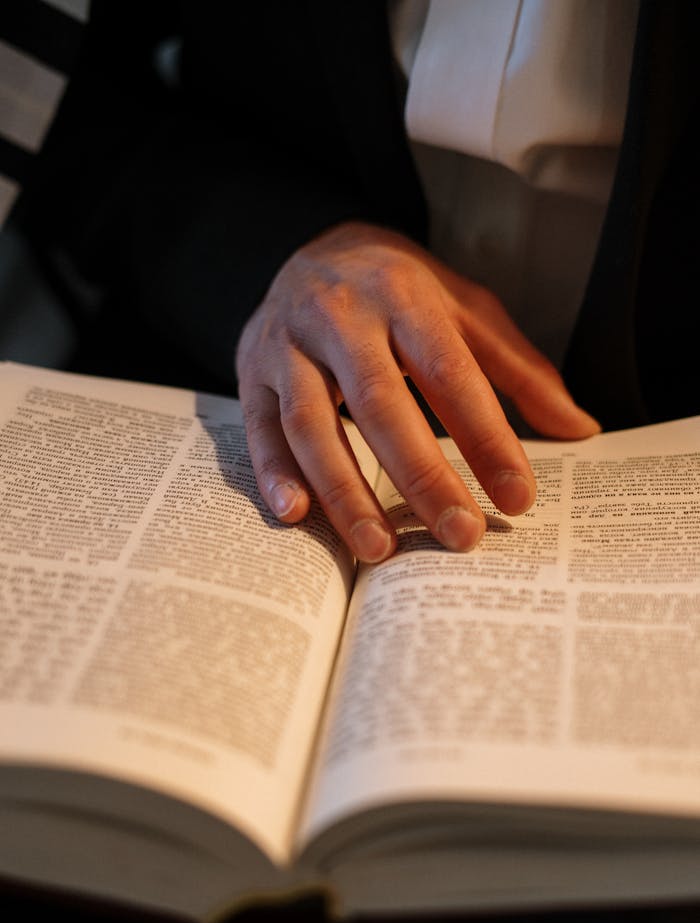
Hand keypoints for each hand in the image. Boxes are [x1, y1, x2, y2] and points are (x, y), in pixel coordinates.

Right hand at [236, 222, 598, 561]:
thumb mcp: (465, 309)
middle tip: (459, 536)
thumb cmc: (398, 290)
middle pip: (380, 402)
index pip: (450, 372)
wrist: (307, 245)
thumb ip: (519, 370)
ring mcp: (288, 345)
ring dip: (344, 491)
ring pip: (311, 423)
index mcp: (405, 295)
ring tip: (380, 549)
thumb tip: (580, 429)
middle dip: (421, 475)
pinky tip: (296, 516)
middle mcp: (341, 316)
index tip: (517, 497)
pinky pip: (259, 427)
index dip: (485, 437)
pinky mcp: (250, 372)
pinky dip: (274, 473)